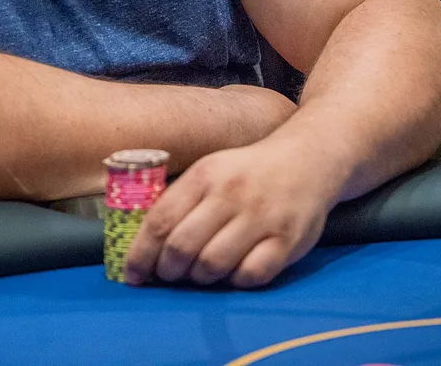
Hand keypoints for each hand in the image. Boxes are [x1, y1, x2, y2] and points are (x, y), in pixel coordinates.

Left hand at [122, 131, 340, 288]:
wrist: (308, 159)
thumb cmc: (248, 172)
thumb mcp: (210, 171)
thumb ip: (180, 201)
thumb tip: (143, 244)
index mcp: (205, 175)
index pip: (160, 221)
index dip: (140, 254)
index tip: (132, 275)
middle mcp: (231, 193)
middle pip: (182, 246)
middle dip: (168, 271)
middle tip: (169, 276)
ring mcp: (261, 217)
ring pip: (213, 264)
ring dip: (199, 278)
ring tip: (200, 274)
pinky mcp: (288, 239)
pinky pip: (250, 275)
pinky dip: (235, 281)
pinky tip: (233, 273)